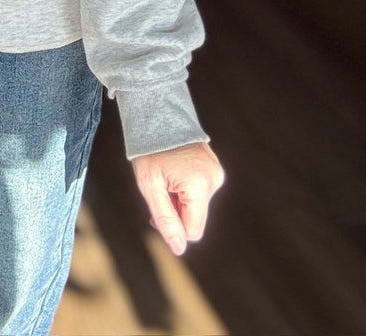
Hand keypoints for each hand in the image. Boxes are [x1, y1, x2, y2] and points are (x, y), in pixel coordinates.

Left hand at [131, 141, 223, 255]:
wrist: (157, 116)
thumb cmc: (149, 151)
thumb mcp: (150, 186)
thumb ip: (165, 219)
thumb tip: (179, 249)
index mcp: (199, 186)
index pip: (192, 230)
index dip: (172, 228)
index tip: (154, 213)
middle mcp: (214, 180)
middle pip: (195, 218)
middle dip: (175, 212)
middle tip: (157, 192)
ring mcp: (216, 173)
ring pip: (197, 205)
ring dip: (180, 200)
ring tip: (166, 178)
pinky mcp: (214, 168)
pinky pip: (201, 191)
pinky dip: (186, 189)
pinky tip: (174, 172)